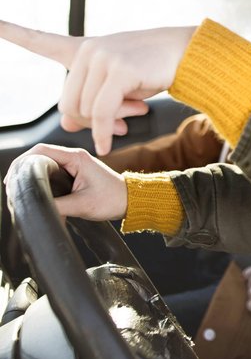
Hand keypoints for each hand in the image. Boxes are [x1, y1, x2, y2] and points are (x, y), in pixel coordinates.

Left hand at [0, 20, 195, 154]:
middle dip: (89, 121)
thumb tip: (67, 125)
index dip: (13, 32)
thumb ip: (91, 101)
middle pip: (68, 103)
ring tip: (136, 113)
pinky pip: (102, 113)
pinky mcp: (119, 71)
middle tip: (118, 125)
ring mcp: (102, 58)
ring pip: (86, 110)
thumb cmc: (152, 69)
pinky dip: (105, 133)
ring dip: (108, 123)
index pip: (41, 40)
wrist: (187, 55)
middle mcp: (88, 50)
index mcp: (83, 49)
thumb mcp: (117, 86)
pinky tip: (109, 143)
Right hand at [4, 144, 126, 219]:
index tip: (13, 178)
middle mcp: (74, 156)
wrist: (131, 201)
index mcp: (76, 158)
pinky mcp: (75, 172)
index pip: (40, 151)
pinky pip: (52, 170)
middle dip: (23, 169)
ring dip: (32, 174)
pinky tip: (35, 189)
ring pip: (44, 163)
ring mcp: (74, 163)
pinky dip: (41, 178)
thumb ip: (57, 205)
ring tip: (20, 188)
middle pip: (39, 156)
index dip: (22, 163)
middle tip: (12, 186)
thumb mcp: (82, 205)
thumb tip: (37, 207)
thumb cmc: (112, 200)